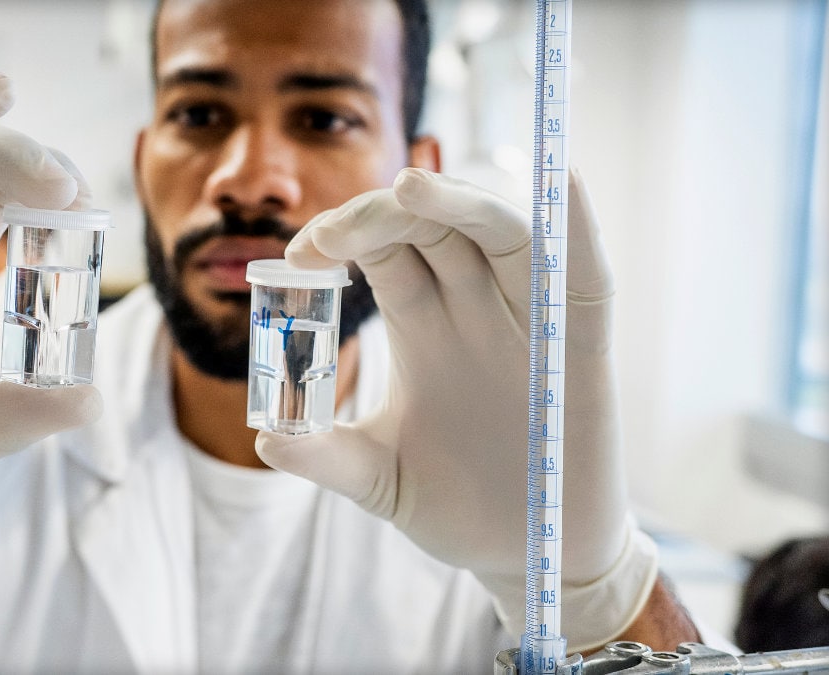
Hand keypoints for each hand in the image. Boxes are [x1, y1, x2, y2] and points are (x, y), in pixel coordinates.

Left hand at [257, 168, 656, 649]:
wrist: (528, 553)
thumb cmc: (458, 506)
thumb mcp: (380, 480)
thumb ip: (327, 458)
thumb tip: (265, 440)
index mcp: (422, 325)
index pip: (383, 249)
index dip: (343, 235)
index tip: (299, 255)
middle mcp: (475, 308)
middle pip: (432, 227)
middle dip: (382, 213)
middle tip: (333, 234)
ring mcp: (531, 320)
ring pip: (501, 233)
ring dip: (461, 202)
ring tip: (412, 188)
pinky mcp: (584, 346)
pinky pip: (586, 275)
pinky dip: (578, 227)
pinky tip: (560, 184)